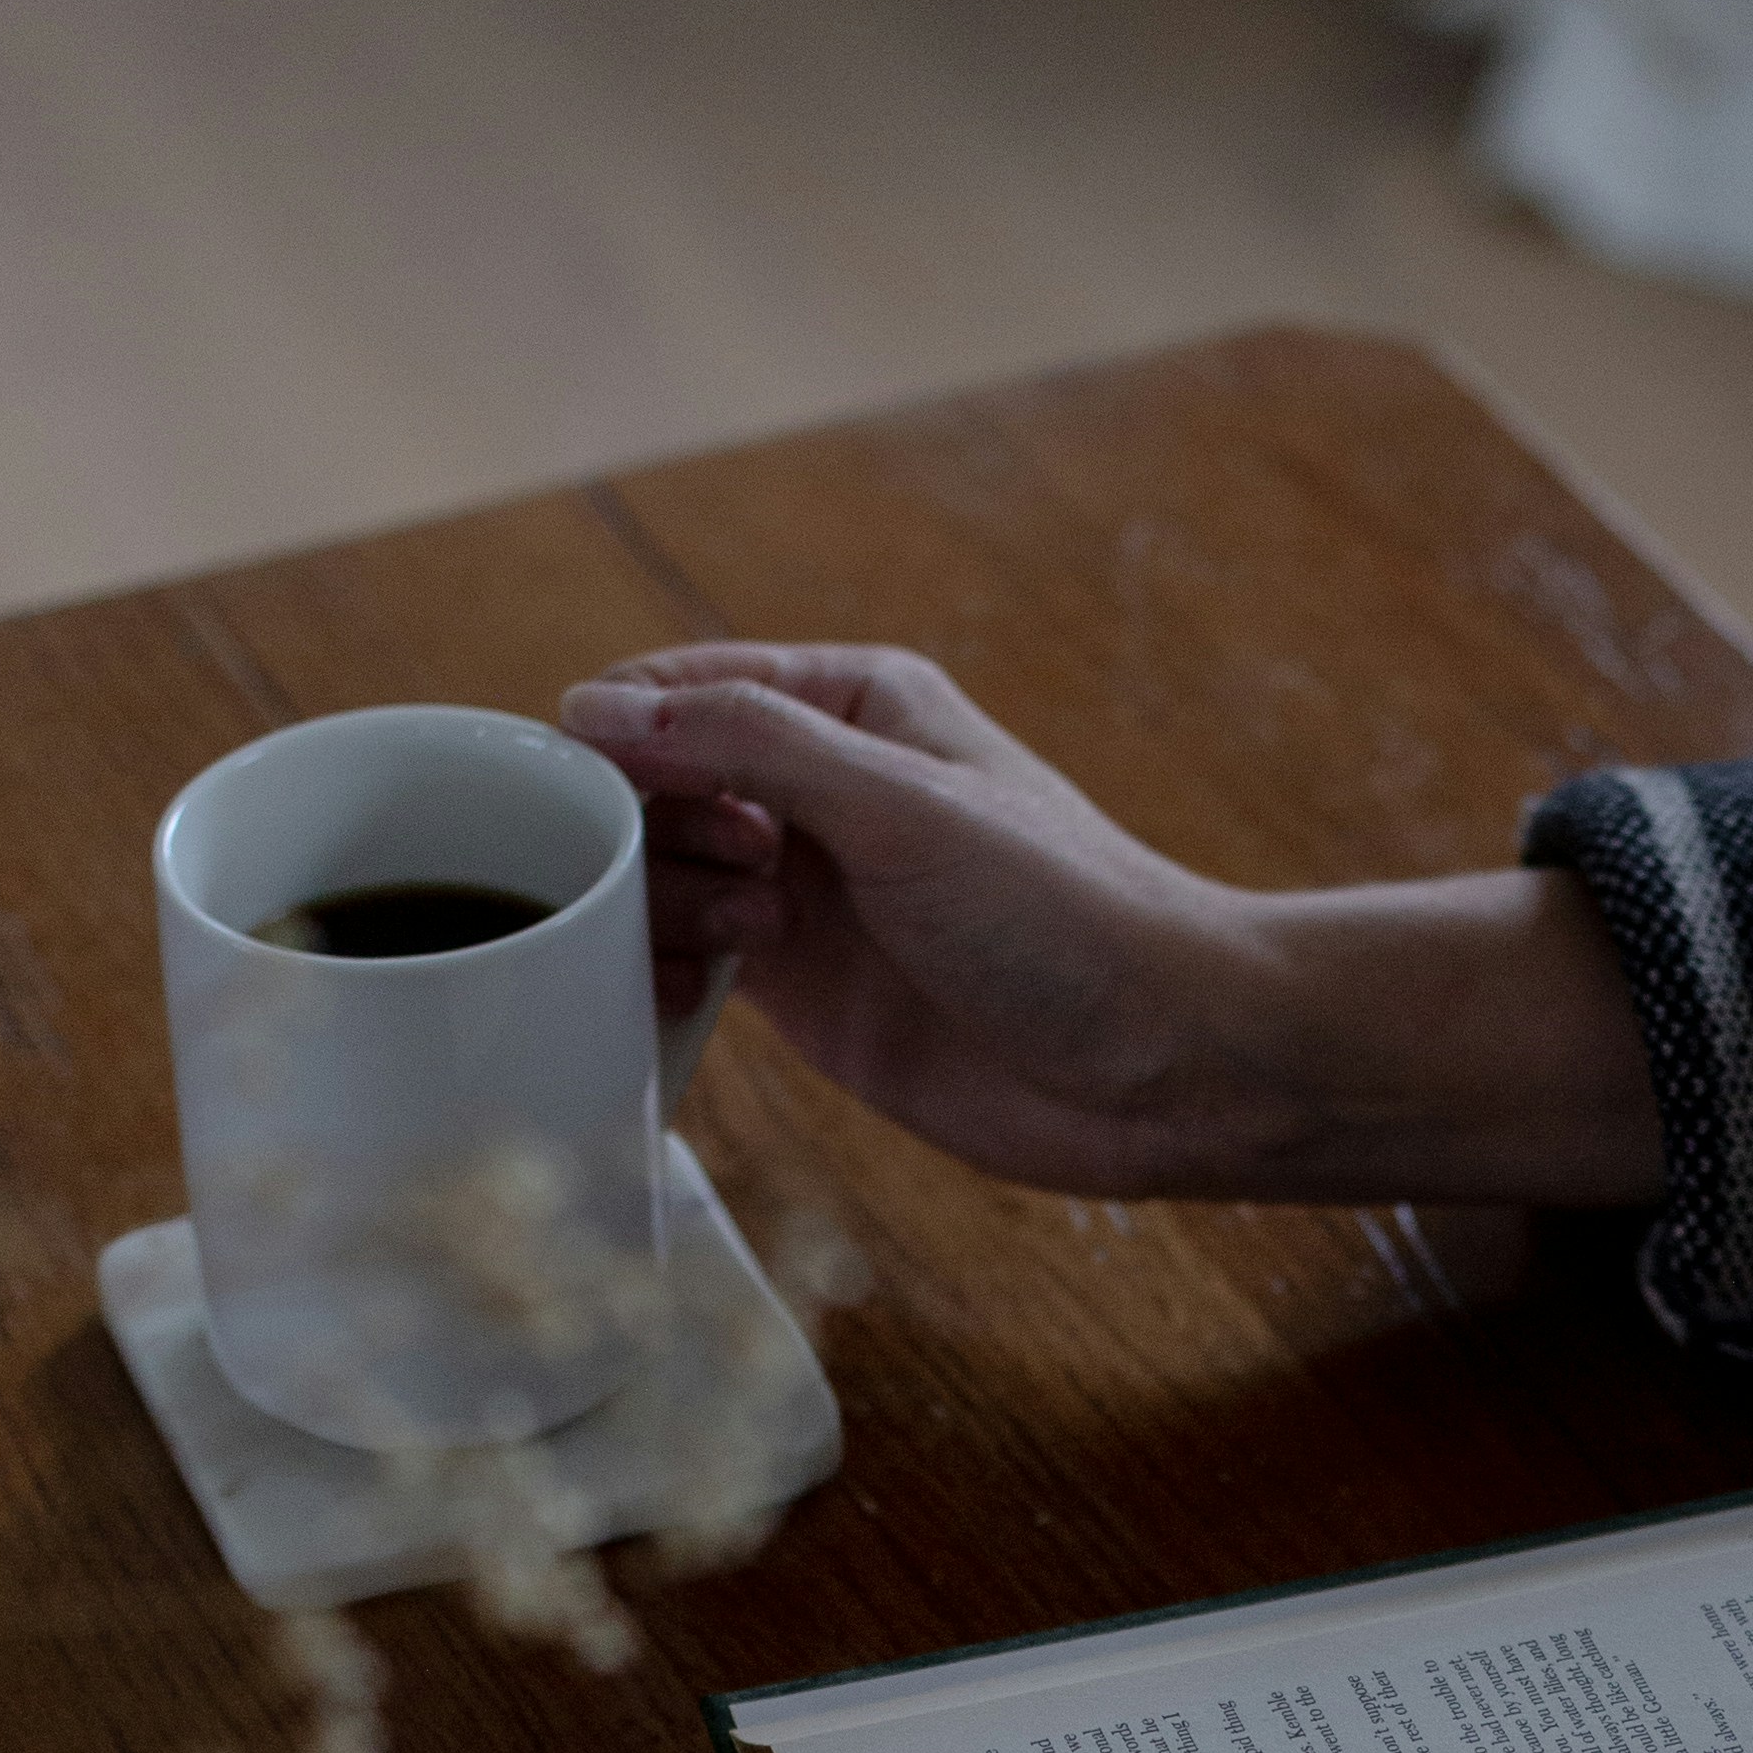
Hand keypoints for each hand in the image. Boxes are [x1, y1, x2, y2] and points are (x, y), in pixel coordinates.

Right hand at [558, 642, 1661, 1206]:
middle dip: (648, 829)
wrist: (1163, 1064)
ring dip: (668, 903)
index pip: (672, 688)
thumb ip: (748, 747)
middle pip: (648, 785)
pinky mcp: (802, 989)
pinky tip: (694, 993)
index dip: (620, 739)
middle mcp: (816, 789)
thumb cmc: (1065, 916)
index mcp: (849, 705)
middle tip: (741, 875)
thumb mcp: (901, 807)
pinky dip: (662, 973)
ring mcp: (805, 892)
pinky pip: (686, 960)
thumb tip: (589, 711)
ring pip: (659, 875)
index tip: (621, 800)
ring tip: (760, 935)